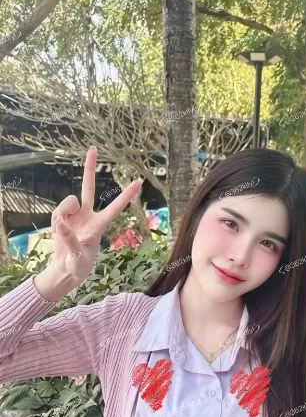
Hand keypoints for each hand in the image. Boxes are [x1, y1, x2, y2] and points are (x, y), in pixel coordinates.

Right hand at [48, 146, 142, 282]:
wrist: (65, 268)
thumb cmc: (78, 265)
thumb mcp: (77, 257)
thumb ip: (69, 238)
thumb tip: (60, 221)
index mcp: (99, 226)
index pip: (115, 207)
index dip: (126, 195)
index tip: (138, 181)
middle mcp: (88, 216)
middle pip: (89, 188)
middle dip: (89, 168)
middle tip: (93, 148)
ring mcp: (75, 215)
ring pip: (67, 201)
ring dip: (62, 214)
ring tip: (62, 231)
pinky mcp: (62, 217)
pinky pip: (57, 210)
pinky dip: (55, 220)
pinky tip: (57, 231)